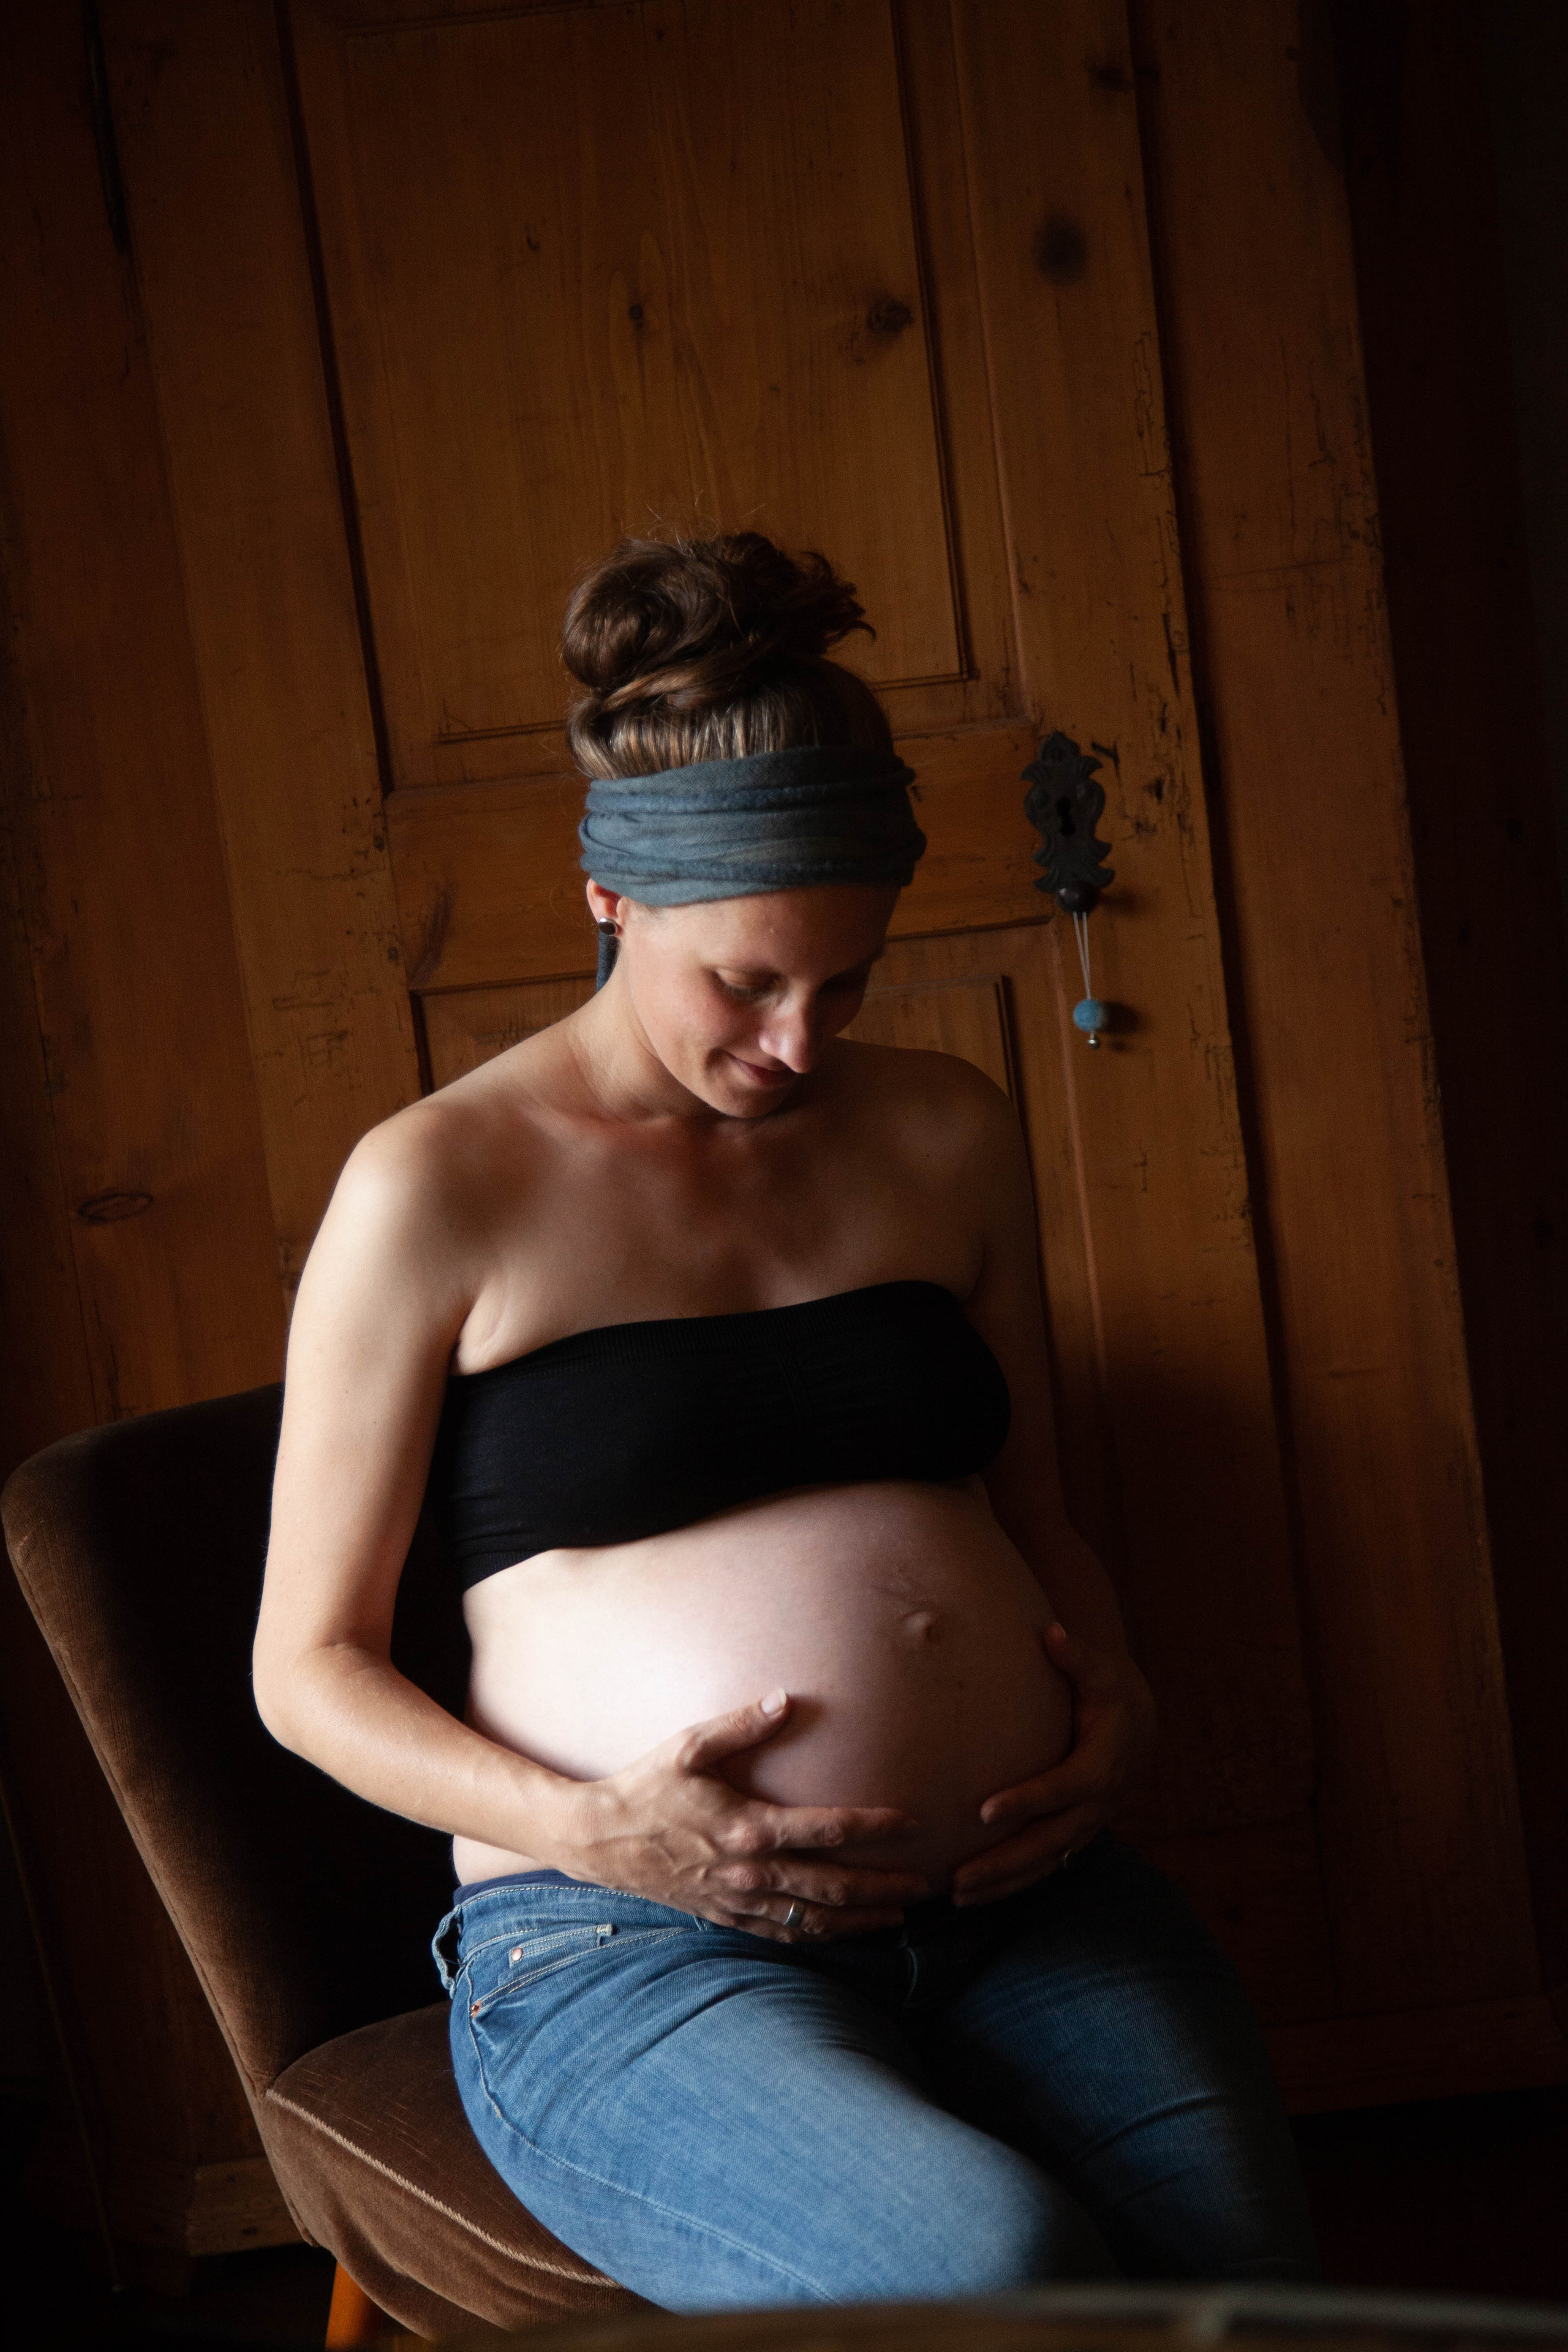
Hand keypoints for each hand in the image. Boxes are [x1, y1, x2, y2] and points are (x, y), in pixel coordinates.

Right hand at [545, 1689, 929, 1940]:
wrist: (599, 1840)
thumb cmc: (645, 1787)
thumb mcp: (688, 1746)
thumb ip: (740, 1725)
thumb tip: (786, 1699)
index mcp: (748, 1828)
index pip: (827, 1829)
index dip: (874, 1827)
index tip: (913, 1822)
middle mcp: (750, 1872)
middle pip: (833, 1886)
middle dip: (884, 1888)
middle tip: (927, 1886)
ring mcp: (738, 1901)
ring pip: (813, 1919)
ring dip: (861, 1920)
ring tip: (900, 1918)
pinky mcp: (726, 1917)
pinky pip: (782, 1935)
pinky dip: (819, 1937)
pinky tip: (843, 1934)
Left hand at [950, 1622, 1156, 1907]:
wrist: (1138, 1722)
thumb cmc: (1109, 1688)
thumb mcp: (1101, 1669)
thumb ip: (1076, 1655)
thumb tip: (1052, 1634)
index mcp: (1104, 1761)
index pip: (1066, 1786)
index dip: (1029, 1800)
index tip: (985, 1811)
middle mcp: (1099, 1802)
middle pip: (1052, 1839)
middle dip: (1006, 1860)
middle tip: (960, 1876)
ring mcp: (1089, 1824)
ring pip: (1047, 1861)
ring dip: (1004, 1881)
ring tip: (958, 1895)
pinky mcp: (1076, 1834)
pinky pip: (1045, 1864)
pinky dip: (1013, 1882)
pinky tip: (975, 1894)